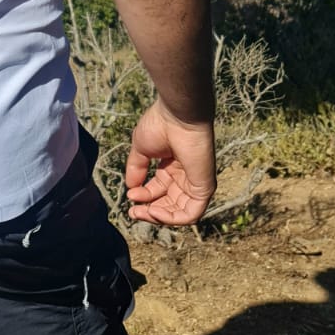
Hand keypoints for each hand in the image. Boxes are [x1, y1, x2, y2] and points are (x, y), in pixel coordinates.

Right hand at [124, 100, 216, 224]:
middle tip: (133, 212)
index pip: (158, 190)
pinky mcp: (204, 188)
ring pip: (179, 212)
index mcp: (171, 167)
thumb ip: (136, 170)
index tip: (129, 196)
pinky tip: (154, 210)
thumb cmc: (160, 125)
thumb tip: (130, 189)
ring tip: (142, 212)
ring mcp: (196, 183)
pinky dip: (172, 218)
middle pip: (168, 204)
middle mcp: (184, 177)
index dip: (143, 196)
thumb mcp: (141, 150)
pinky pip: (191, 213)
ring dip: (159, 217)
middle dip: (149, 210)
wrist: (177, 116)